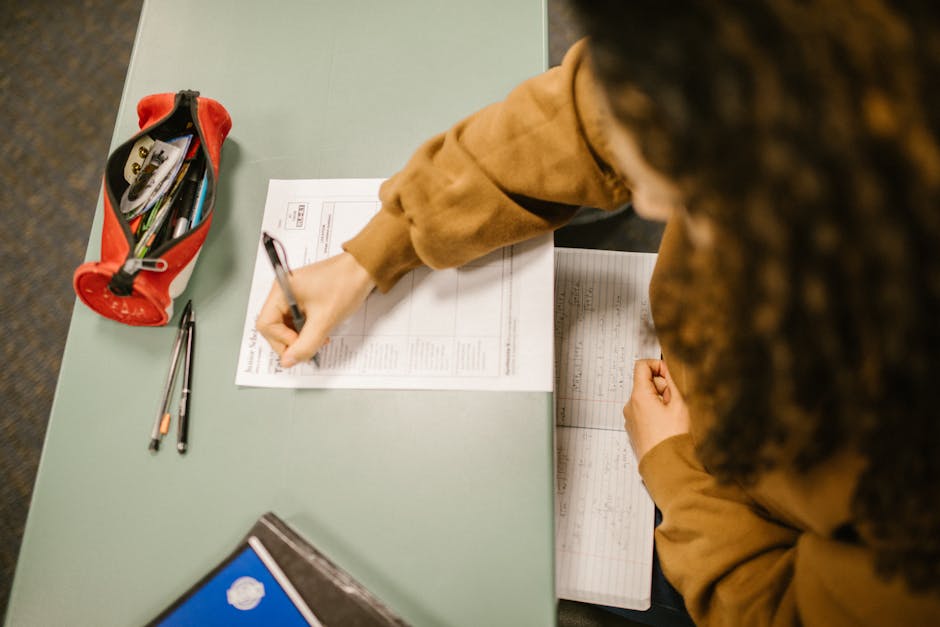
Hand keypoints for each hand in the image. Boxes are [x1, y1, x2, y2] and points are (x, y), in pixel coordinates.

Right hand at [256, 252, 375, 366]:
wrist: (364, 269)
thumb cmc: (345, 284)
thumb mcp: (324, 320)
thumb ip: (305, 344)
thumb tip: (288, 361)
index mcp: (282, 290)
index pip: (266, 324)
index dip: (281, 340)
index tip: (300, 345)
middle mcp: (283, 291)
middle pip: (273, 327)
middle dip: (290, 341)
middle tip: (310, 347)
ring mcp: (293, 295)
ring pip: (287, 326)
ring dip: (300, 337)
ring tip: (319, 339)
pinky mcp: (304, 299)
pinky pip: (298, 320)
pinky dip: (307, 330)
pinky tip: (321, 333)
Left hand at [623, 359, 690, 460]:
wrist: (667, 468)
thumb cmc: (674, 440)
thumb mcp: (680, 405)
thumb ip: (673, 382)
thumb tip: (668, 370)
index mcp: (639, 396)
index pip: (642, 365)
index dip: (658, 366)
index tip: (670, 377)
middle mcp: (630, 406)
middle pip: (646, 383)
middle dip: (663, 388)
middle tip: (677, 403)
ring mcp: (630, 419)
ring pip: (646, 399)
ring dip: (661, 402)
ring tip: (673, 418)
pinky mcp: (634, 430)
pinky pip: (644, 413)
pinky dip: (656, 414)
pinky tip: (668, 427)